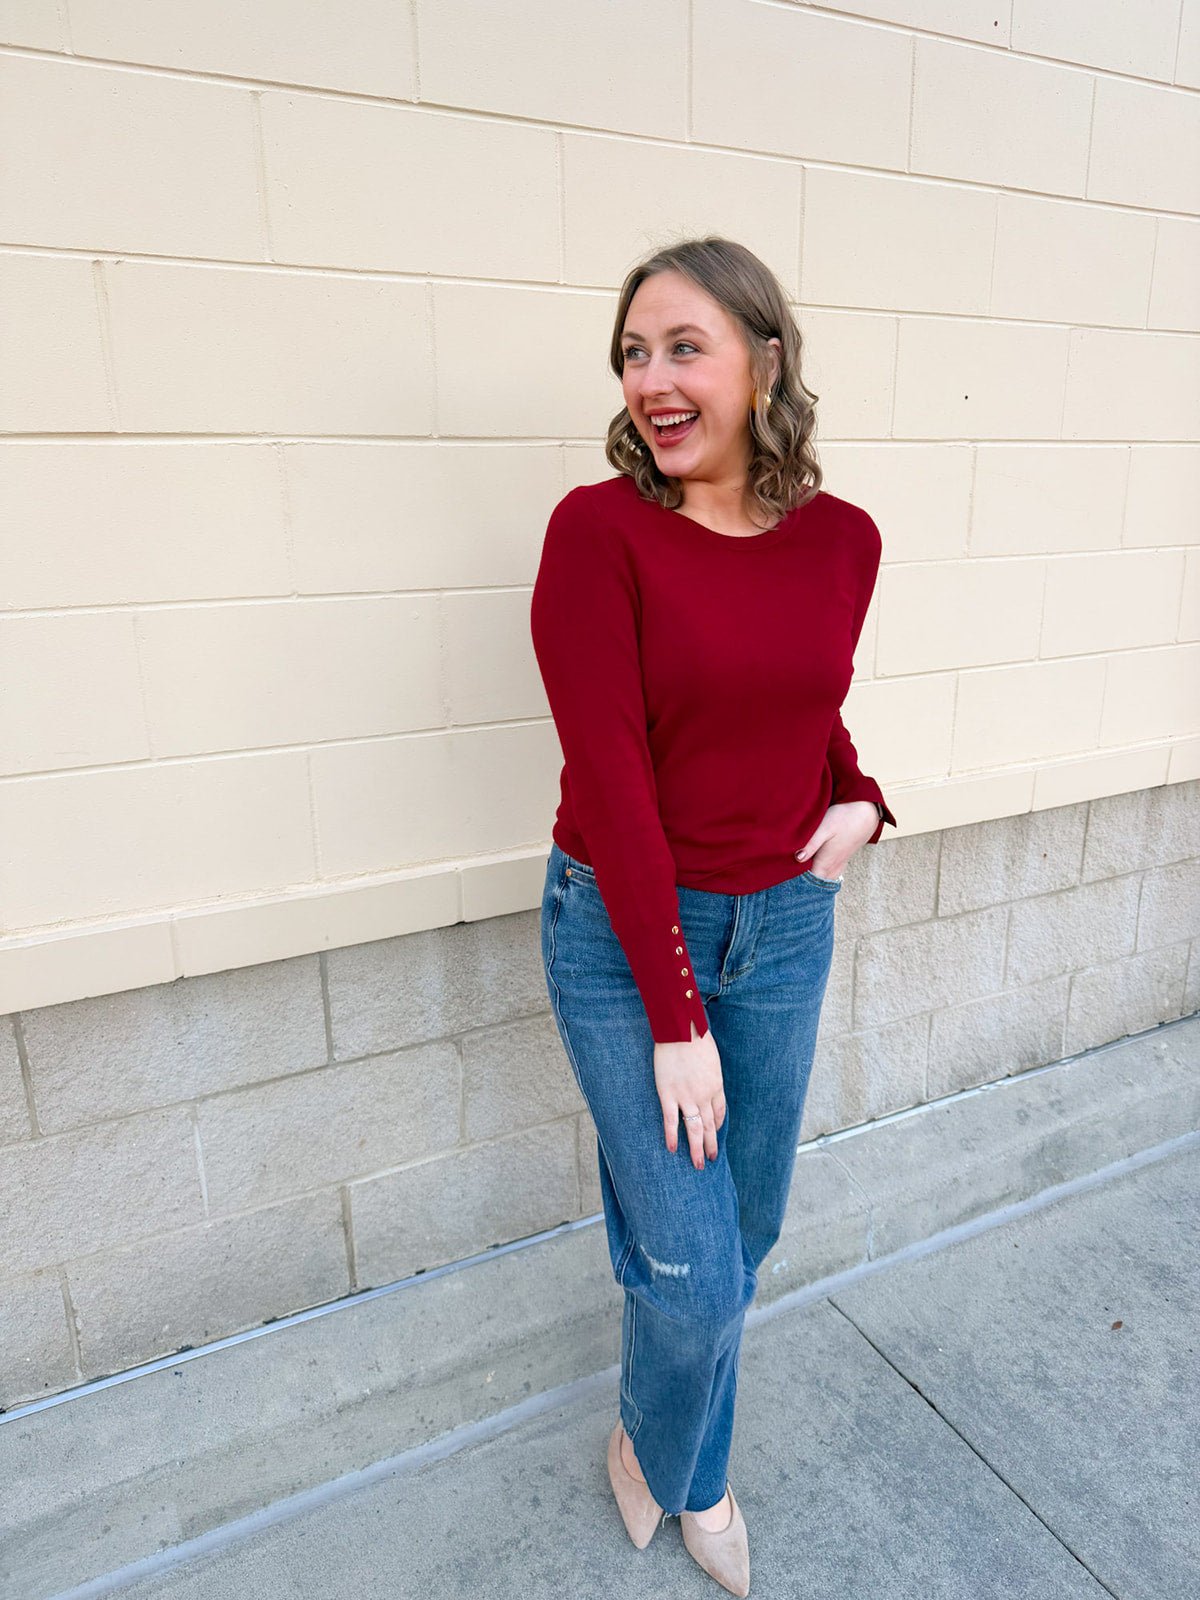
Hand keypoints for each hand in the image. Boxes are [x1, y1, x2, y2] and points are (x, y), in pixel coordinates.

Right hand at [653, 1019, 724, 1169]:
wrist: (681, 1031)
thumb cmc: (697, 1038)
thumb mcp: (711, 1058)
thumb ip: (710, 1073)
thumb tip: (707, 1079)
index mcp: (716, 1086)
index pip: (720, 1112)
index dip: (718, 1125)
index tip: (716, 1133)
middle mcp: (703, 1096)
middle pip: (710, 1126)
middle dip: (711, 1145)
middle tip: (710, 1161)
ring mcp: (685, 1097)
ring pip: (694, 1129)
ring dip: (696, 1149)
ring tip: (697, 1164)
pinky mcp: (668, 1095)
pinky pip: (671, 1121)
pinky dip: (672, 1136)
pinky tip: (672, 1149)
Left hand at [795, 799, 878, 879]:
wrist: (865, 812)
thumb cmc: (843, 817)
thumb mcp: (824, 828)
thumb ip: (811, 844)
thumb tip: (797, 858)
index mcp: (826, 861)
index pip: (811, 882)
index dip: (799, 885)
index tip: (787, 883)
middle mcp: (834, 866)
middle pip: (818, 884)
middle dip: (805, 886)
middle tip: (790, 884)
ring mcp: (840, 862)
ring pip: (826, 879)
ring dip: (815, 881)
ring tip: (801, 880)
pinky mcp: (844, 857)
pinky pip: (832, 873)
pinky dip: (823, 876)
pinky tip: (817, 872)